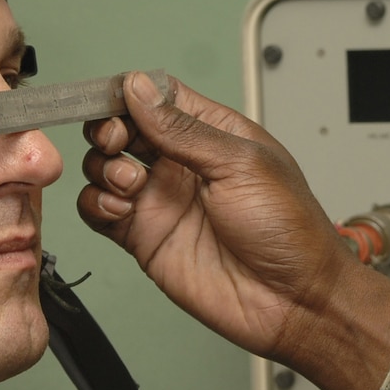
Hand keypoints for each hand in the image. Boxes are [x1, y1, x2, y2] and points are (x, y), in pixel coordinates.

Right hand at [76, 75, 389, 389]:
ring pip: (105, 167)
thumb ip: (183, 128)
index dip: (131, 93)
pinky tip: (120, 208)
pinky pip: (101, 212)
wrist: (293, 300)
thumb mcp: (241, 164)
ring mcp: (162, 200)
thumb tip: (140, 89)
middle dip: (110, 128)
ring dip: (103, 167)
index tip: (116, 98)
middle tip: (117, 141)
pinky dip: (96, 204)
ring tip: (130, 183)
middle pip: (124, 128)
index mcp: (213, 134)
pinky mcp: (145, 237)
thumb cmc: (289, 231)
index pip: (159, 97)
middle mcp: (183, 164)